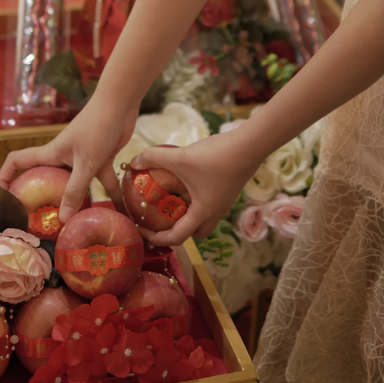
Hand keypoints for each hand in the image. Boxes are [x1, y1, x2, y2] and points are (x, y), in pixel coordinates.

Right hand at [0, 96, 138, 221]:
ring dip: (81, 203)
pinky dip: (111, 194)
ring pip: (77, 186)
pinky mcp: (101, 159)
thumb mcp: (85, 162)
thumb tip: (61, 220)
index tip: (1, 198)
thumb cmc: (97, 127)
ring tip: (81, 226)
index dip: (4, 176)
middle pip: (46, 181)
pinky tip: (119, 211)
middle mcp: (63, 158)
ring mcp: (82, 159)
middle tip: (43, 226)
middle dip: (43, 201)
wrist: (121, 104)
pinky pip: (102, 182)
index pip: (17, 162)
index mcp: (50, 154)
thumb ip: (75, 190)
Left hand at [129, 128, 258, 246]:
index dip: (156, 238)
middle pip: (194, 232)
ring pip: (203, 217)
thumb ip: (154, 157)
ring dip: (187, 214)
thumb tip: (134, 161)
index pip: (176, 238)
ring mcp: (223, 201)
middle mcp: (215, 212)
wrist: (249, 144)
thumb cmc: (216, 157)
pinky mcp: (227, 188)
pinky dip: (195, 198)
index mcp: (202, 213)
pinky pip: (208, 202)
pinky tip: (186, 179)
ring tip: (171, 198)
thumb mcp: (180, 157)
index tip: (142, 230)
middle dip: (176, 230)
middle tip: (159, 219)